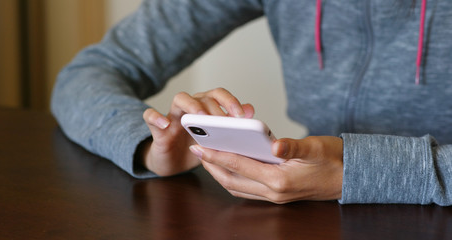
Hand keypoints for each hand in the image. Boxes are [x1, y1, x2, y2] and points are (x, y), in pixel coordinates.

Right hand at [139, 88, 253, 175]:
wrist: (173, 163)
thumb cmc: (196, 148)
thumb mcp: (216, 140)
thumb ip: (231, 125)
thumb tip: (251, 109)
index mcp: (206, 107)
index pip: (219, 95)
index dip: (230, 102)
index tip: (241, 116)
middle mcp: (190, 107)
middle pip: (203, 96)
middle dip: (215, 107)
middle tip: (224, 122)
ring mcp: (173, 116)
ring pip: (180, 98)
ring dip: (192, 106)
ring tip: (200, 117)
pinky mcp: (157, 128)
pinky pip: (150, 116)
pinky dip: (155, 117)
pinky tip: (164, 124)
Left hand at [190, 136, 342, 202]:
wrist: (350, 176)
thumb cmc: (333, 159)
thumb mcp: (315, 147)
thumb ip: (293, 146)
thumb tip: (274, 144)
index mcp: (280, 180)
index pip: (240, 166)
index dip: (217, 155)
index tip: (200, 146)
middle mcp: (275, 192)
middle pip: (233, 180)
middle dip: (212, 166)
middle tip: (198, 150)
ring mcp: (276, 196)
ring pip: (238, 187)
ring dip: (221, 173)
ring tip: (209, 157)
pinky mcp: (278, 193)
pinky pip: (248, 188)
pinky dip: (234, 177)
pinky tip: (231, 164)